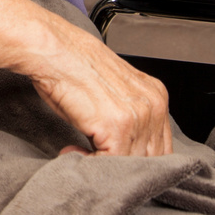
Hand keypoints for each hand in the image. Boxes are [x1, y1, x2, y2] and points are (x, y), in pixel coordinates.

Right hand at [24, 13, 172, 156]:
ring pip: (131, 163)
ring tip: (81, 152)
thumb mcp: (112, 90)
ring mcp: (137, 117)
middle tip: (96, 158)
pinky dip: (89, 163)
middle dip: (123, 164)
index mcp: (156, 96)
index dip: (137, 157)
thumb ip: (129, 115)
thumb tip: (125, 146)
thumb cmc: (72, 66)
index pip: (161, 145)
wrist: (53, 50)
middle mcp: (153, 106)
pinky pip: (110, 164)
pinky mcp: (117, 127)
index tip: (115, 158)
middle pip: (151, 158)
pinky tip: (73, 150)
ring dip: (104, 164)